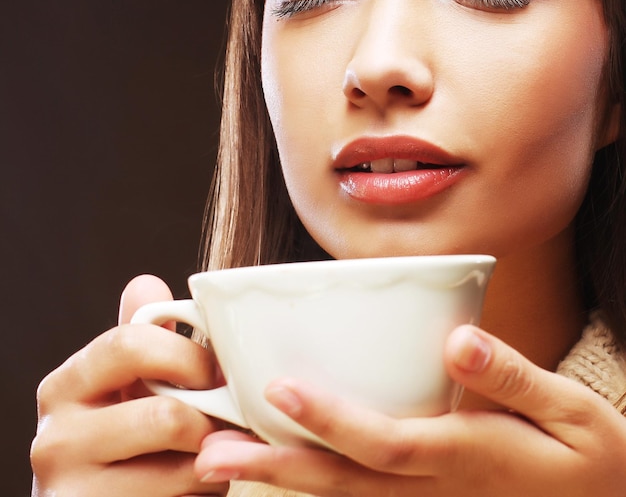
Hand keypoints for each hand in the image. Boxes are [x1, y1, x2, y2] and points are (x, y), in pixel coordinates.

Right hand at [31, 274, 227, 496]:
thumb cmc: (119, 437)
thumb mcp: (124, 383)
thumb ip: (139, 336)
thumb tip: (146, 283)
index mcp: (67, 386)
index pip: (129, 344)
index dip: (188, 354)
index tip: (215, 371)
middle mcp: (55, 439)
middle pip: (165, 415)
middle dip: (212, 417)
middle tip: (230, 418)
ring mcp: (72, 491)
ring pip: (184, 468)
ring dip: (217, 460)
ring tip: (216, 452)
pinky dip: (206, 493)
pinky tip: (199, 484)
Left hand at [195, 325, 625, 495]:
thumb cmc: (588, 457)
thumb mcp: (573, 414)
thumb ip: (516, 378)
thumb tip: (460, 342)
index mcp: (466, 457)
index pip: (386, 442)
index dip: (331, 419)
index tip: (279, 388)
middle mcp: (433, 488)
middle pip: (343, 481)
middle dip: (275, 467)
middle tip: (210, 454)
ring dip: (279, 481)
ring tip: (218, 465)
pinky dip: (309, 487)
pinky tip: (271, 473)